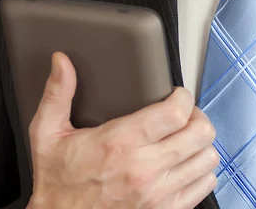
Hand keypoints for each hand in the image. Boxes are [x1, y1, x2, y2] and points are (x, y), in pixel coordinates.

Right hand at [27, 52, 217, 207]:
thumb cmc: (57, 182)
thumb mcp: (48, 134)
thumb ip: (57, 94)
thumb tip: (61, 62)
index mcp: (120, 142)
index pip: (176, 112)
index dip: (183, 97)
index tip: (176, 95)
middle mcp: (144, 168)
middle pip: (200, 132)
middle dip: (197, 117)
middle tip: (184, 115)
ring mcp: (158, 192)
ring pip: (208, 158)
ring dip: (201, 144)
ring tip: (186, 139)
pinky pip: (205, 185)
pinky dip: (201, 172)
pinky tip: (185, 164)